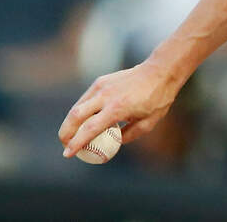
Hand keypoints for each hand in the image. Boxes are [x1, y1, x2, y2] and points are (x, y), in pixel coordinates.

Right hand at [58, 61, 180, 158]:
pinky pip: (85, 99)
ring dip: (70, 123)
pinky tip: (83, 120)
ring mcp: (101, 86)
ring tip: (72, 135)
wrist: (161, 71)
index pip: (89, 129)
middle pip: (75, 116)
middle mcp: (105, 96)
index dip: (76, 143)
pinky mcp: (101, 81)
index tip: (67, 154)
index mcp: (117, 108)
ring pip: (77, 107)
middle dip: (65, 133)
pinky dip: (80, 111)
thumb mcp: (148, 123)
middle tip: (65, 145)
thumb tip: (114, 143)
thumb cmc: (158, 98)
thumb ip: (129, 135)